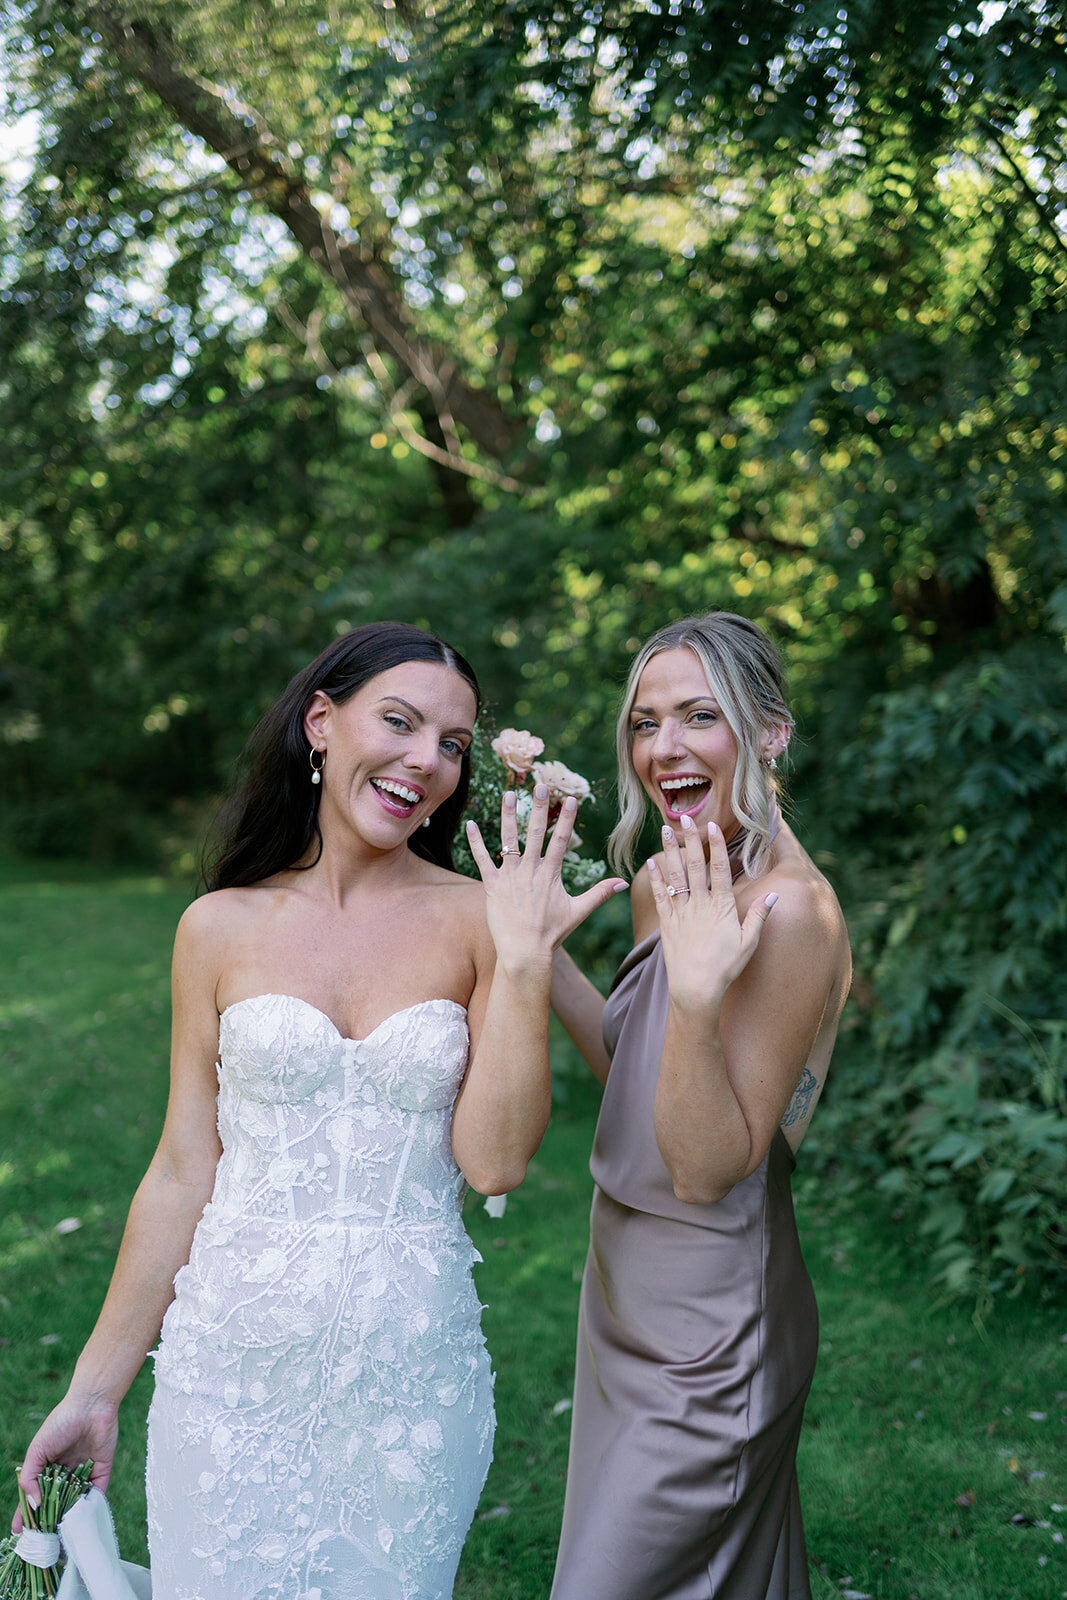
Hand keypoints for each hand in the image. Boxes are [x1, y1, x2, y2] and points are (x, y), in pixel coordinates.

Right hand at [14, 1398, 117, 1531]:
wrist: (92, 1404)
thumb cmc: (60, 1423)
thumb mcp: (37, 1450)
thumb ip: (30, 1477)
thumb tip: (32, 1504)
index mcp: (47, 1468)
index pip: (34, 1496)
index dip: (26, 1514)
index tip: (19, 1533)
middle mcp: (65, 1473)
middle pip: (55, 1504)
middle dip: (49, 1522)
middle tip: (43, 1543)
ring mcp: (83, 1473)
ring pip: (75, 1502)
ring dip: (69, 1519)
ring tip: (61, 1540)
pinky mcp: (102, 1470)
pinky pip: (97, 1494)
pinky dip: (91, 1507)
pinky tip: (83, 1522)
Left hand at [465, 785, 626, 973]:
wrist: (525, 952)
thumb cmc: (552, 933)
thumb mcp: (579, 911)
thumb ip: (600, 893)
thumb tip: (622, 881)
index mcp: (551, 874)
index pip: (561, 840)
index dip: (566, 818)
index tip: (570, 798)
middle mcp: (531, 871)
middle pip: (536, 832)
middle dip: (539, 807)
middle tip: (540, 785)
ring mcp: (510, 877)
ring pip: (508, 840)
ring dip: (508, 815)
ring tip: (508, 793)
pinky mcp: (491, 885)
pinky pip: (482, 859)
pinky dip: (476, 842)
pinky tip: (471, 823)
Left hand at [647, 816, 776, 1009]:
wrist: (696, 989)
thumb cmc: (726, 968)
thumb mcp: (748, 943)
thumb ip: (759, 916)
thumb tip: (773, 894)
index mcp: (722, 907)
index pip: (719, 869)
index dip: (716, 846)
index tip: (712, 827)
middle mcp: (700, 905)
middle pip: (694, 866)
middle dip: (690, 839)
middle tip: (684, 817)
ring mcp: (681, 913)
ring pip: (674, 876)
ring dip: (669, 851)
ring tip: (665, 830)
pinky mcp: (666, 924)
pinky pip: (659, 896)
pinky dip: (655, 878)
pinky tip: (651, 862)